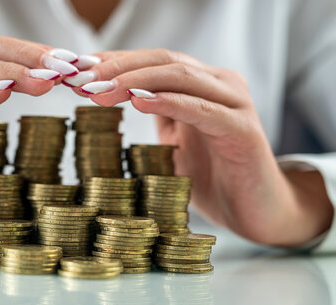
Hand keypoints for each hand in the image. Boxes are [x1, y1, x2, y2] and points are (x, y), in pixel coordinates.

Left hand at [75, 49, 332, 245]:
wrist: (256, 212)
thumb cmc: (212, 178)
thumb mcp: (174, 143)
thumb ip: (156, 116)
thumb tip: (112, 99)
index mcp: (202, 86)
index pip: (154, 61)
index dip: (117, 62)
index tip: (79, 71)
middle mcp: (220, 85)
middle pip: (163, 61)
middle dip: (119, 67)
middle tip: (82, 78)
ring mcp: (234, 103)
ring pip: (180, 76)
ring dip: (135, 79)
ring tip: (100, 88)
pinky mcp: (242, 129)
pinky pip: (201, 108)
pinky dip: (168, 101)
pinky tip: (138, 101)